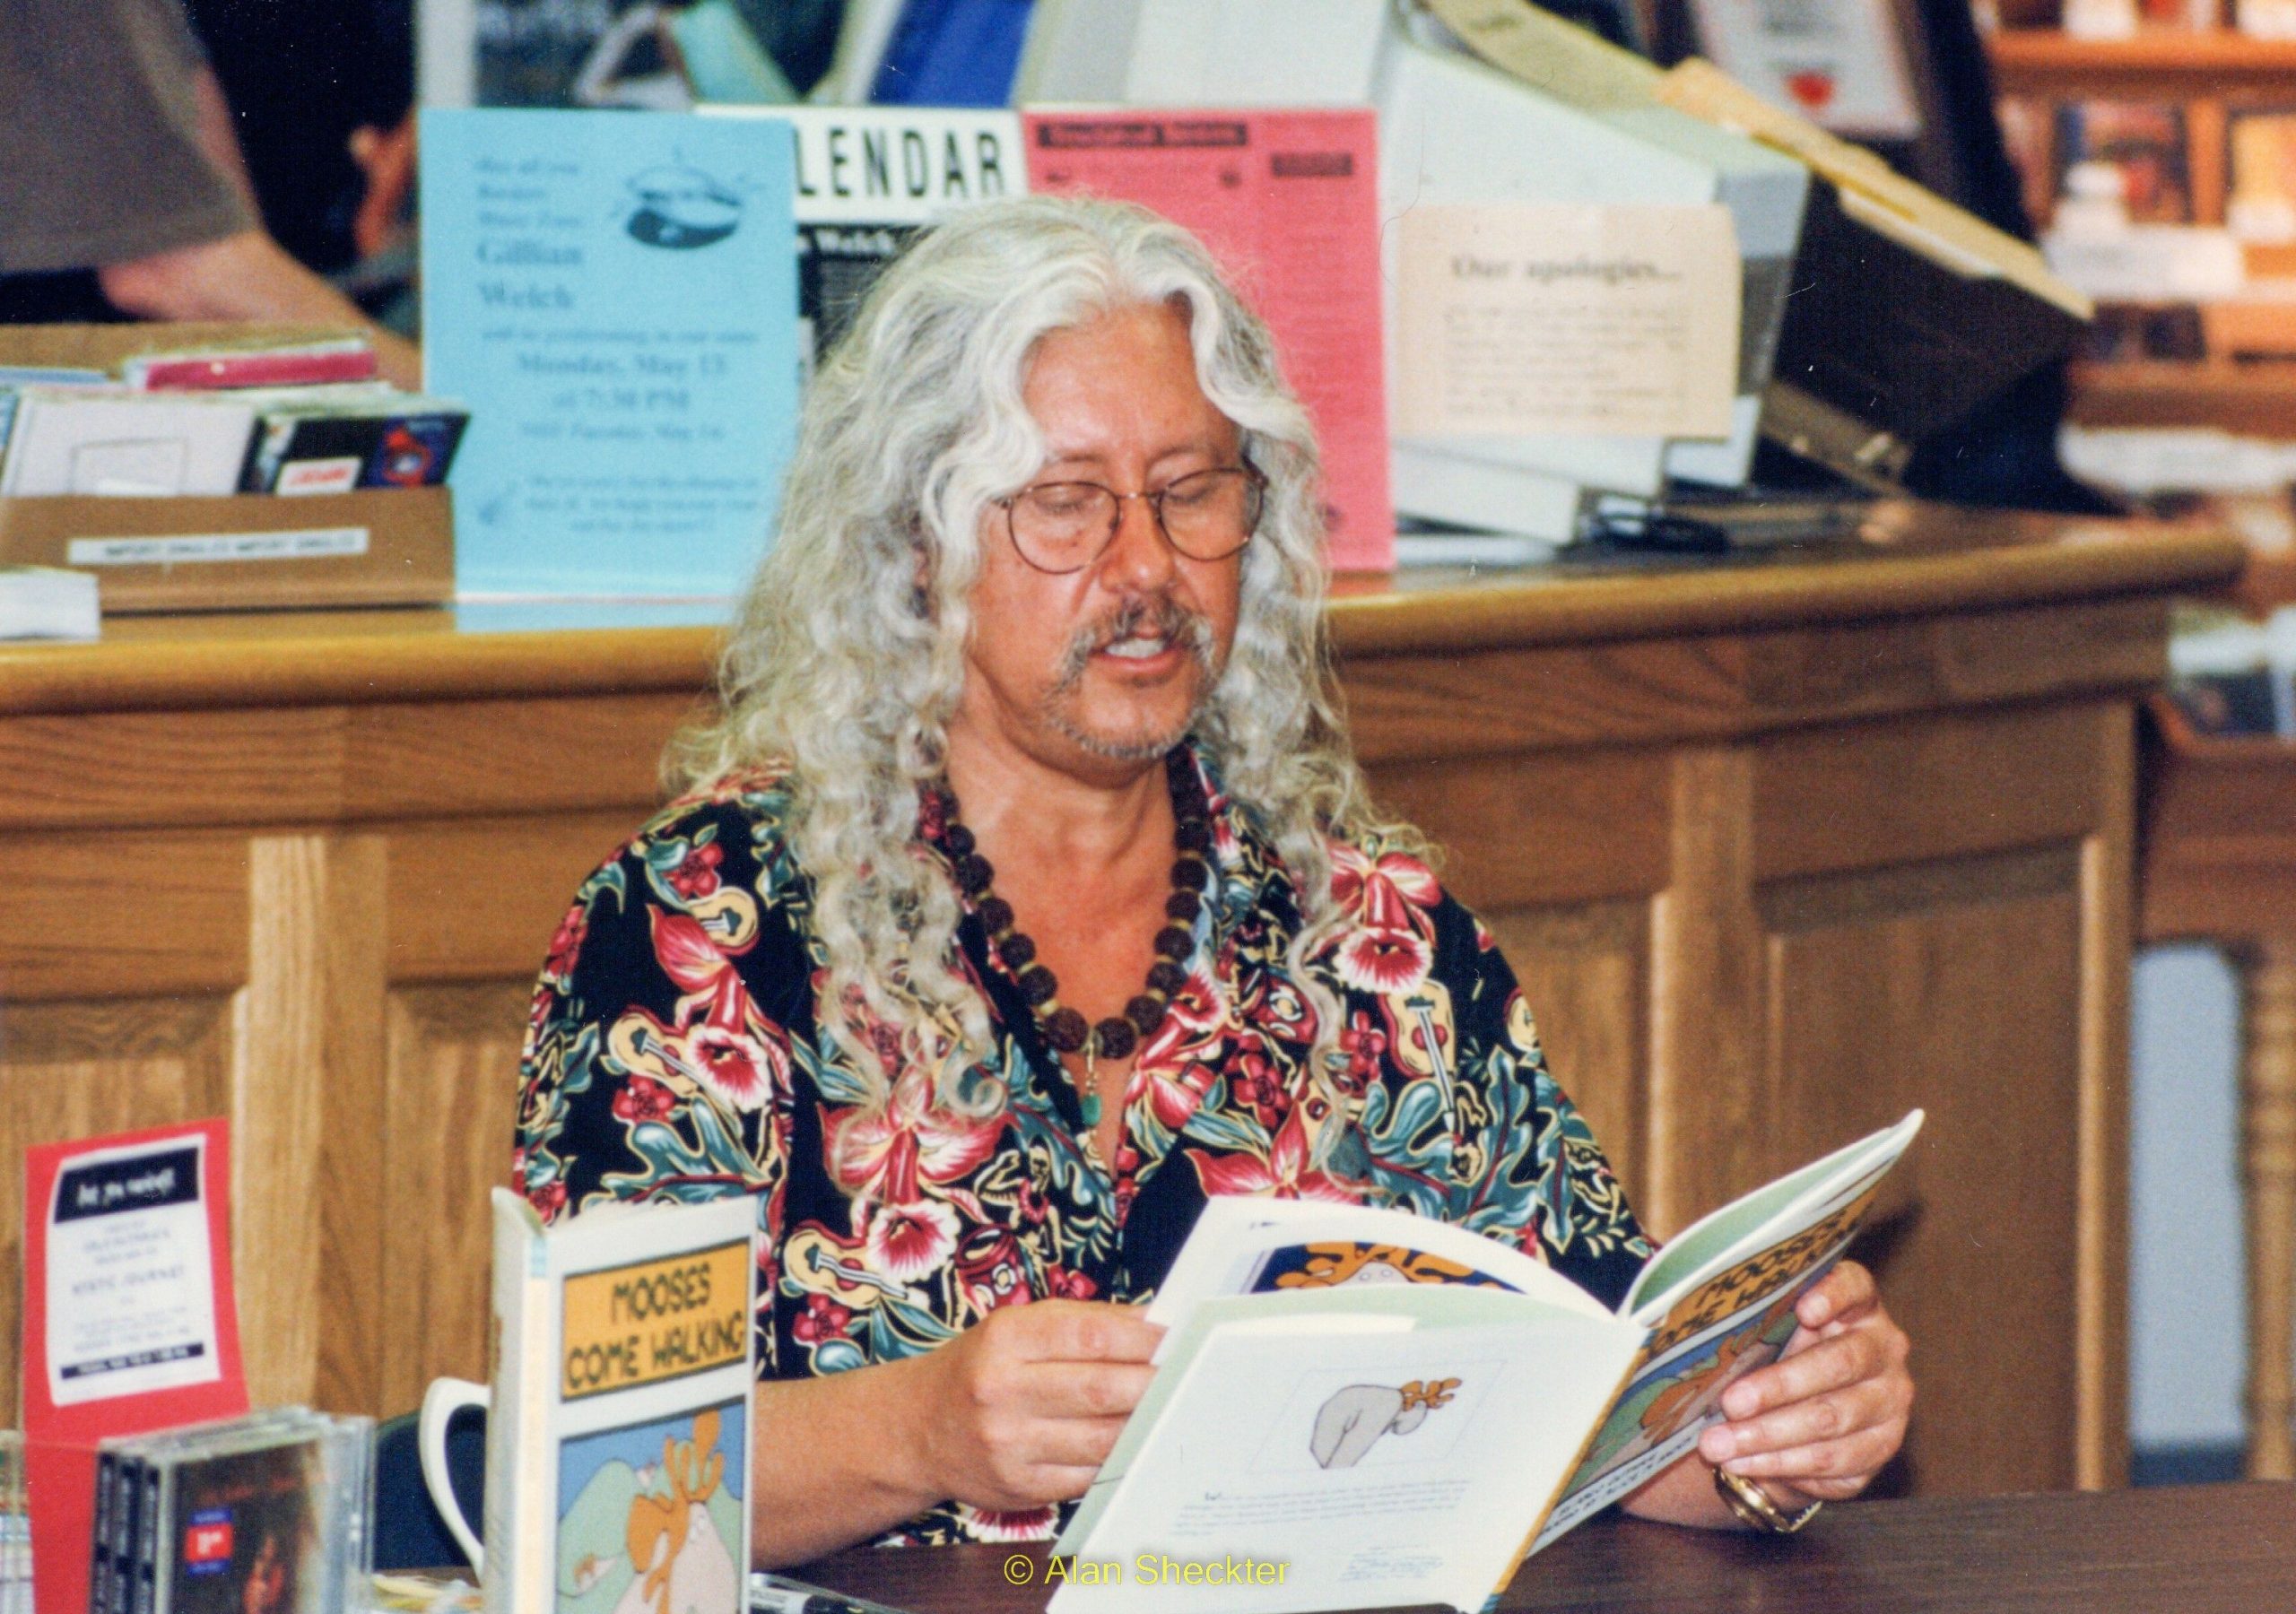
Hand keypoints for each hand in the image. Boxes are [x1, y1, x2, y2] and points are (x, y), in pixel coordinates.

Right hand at [909, 1300, 1162, 1511]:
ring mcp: (1009, 1444)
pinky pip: (1087, 1474)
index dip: (1141, 1338)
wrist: (918, 1428)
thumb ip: (1081, 1323)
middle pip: (1100, 1389)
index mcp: (1005, 1340)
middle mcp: (1001, 1391)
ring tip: (1167, 1409)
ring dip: (1143, 1424)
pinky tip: (1132, 1442)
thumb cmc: (981, 1368)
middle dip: (1152, 1383)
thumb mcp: (1017, 1327)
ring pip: (1100, 1438)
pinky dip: (1117, 1458)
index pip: (1089, 1336)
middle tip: (1184, 1376)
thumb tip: (1151, 1323)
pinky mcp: (1019, 1486)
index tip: (1173, 1339)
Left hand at [1696, 1260, 1911, 1506]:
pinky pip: (1832, 1459)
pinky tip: (1742, 1463)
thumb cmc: (1778, 1356)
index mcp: (1858, 1305)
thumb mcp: (1769, 1333)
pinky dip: (1780, 1463)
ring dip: (1768, 1435)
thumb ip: (1754, 1326)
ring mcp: (1889, 1400)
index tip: (1803, 1309)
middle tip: (1730, 1403)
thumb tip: (1691, 1335)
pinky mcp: (1882, 1446)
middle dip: (1778, 1387)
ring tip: (1719, 1445)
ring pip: (1830, 1419)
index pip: (1856, 1287)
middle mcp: (1885, 1348)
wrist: (1803, 1418)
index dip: (1833, 1295)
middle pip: (1838, 1364)